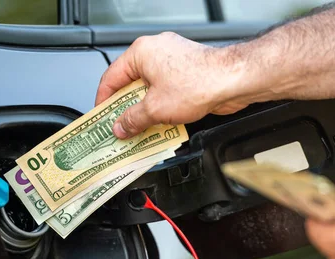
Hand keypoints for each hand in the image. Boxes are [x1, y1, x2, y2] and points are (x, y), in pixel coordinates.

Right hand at [95, 32, 260, 138]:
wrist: (233, 80)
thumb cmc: (199, 82)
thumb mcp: (155, 108)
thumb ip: (132, 119)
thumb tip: (120, 126)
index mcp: (141, 52)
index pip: (111, 78)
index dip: (103, 101)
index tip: (101, 118)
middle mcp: (156, 52)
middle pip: (130, 84)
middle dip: (124, 109)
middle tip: (118, 127)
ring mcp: (172, 61)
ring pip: (148, 89)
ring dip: (143, 110)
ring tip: (137, 130)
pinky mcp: (186, 72)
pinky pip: (164, 91)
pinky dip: (159, 107)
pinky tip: (157, 125)